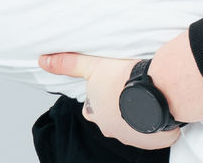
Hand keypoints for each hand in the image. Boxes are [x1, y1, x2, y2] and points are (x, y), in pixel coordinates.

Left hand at [39, 51, 182, 149]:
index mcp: (97, 114)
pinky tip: (159, 107)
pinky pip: (154, 134)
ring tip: (146, 96)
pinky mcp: (155, 140)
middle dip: (118, 109)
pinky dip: (155, 123)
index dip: (98, 100)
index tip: (109, 89)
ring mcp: (135, 137)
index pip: (91, 110)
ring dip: (138, 116)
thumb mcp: (93, 66)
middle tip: (129, 90)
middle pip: (112, 120)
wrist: (157, 88)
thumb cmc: (124, 77)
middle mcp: (113, 130)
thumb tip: (43, 61)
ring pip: (133, 128)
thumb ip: (69, 64)